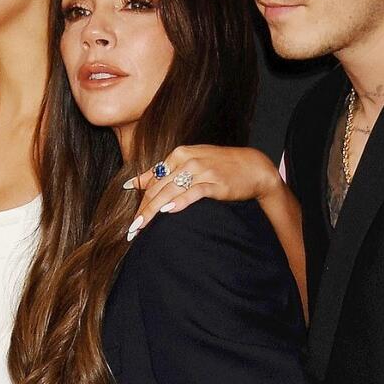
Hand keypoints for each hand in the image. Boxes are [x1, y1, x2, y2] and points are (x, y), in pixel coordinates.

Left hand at [124, 145, 283, 239]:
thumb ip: (163, 171)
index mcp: (178, 154)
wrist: (252, 166)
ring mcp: (201, 171)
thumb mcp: (190, 161)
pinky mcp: (215, 183)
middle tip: (132, 229)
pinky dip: (180, 202)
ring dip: (153, 210)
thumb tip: (136, 182)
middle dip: (143, 210)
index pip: (153, 180)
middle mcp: (187, 160)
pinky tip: (168, 211)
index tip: (131, 218)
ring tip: (141, 226)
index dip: (140, 200)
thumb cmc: (219, 165)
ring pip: (170, 191)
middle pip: (158, 188)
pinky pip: (193, 193)